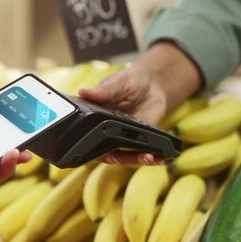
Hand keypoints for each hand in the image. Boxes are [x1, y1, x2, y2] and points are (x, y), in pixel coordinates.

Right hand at [79, 42, 201, 164]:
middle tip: (122, 157)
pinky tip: (158, 158)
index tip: (93, 148)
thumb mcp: (116, 83)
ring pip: (122, 156)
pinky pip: (139, 154)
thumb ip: (102, 91)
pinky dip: (149, 158)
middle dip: (114, 157)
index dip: (85, 145)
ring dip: (134, 159)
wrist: (153, 85)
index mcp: (93, 118)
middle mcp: (104, 132)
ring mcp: (121, 139)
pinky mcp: (137, 142)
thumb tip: (82, 91)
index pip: (83, 135)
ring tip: (148, 157)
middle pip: (102, 152)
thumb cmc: (129, 81)